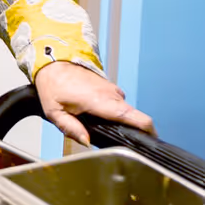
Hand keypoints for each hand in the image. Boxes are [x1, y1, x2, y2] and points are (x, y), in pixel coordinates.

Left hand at [34, 60, 153, 144]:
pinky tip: (98, 115)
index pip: (133, 116)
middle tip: (114, 140)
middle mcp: (111, 94)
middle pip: (132, 117)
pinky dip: (113, 113)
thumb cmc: (54, 85)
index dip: (147, 129)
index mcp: (100, 101)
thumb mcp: (55, 112)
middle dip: (129, 130)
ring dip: (118, 121)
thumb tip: (86, 142)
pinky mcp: (111, 88)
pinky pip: (118, 105)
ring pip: (124, 111)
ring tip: (99, 126)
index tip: (151, 140)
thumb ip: (71, 129)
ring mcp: (113, 90)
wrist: (54, 63)